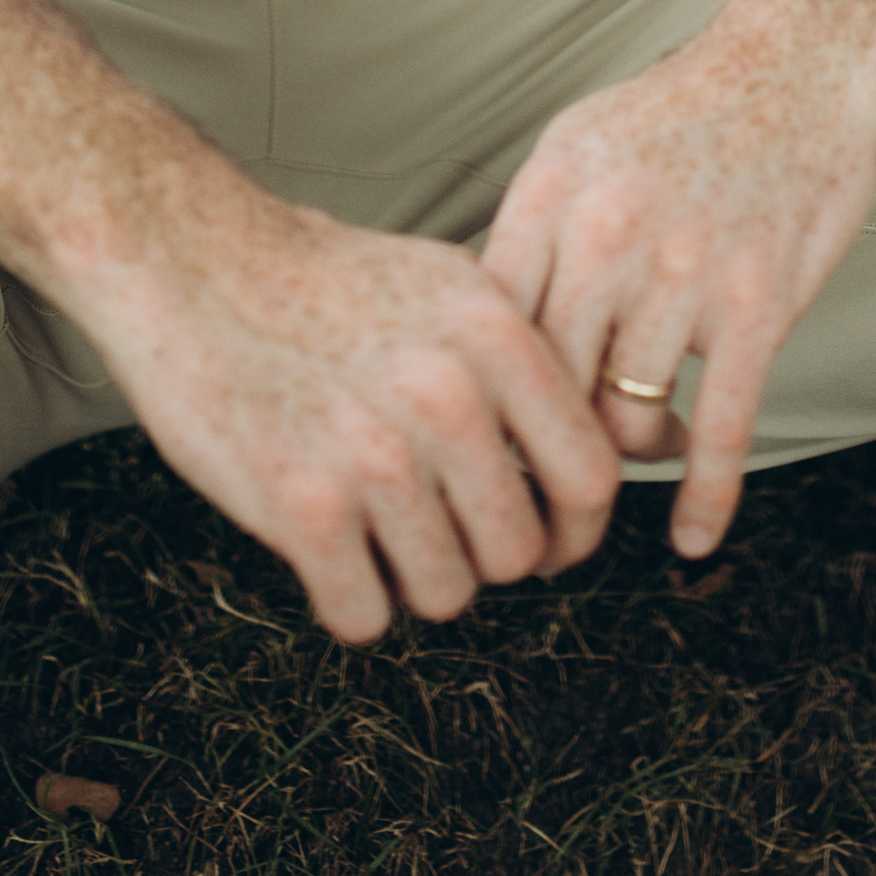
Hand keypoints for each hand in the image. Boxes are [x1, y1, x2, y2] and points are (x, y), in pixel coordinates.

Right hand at [61, 155, 619, 643]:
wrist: (196, 261)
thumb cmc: (335, 284)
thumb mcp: (459, 291)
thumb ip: (550, 365)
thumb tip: (680, 436)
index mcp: (497, 336)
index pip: (592, 478)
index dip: (577, 530)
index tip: (546, 541)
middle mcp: (448, 394)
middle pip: (519, 551)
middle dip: (485, 557)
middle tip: (437, 527)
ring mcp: (374, 453)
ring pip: (445, 593)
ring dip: (412, 578)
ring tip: (375, 524)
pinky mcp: (300, 505)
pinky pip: (363, 615)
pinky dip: (348, 599)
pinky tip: (327, 549)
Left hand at [481, 0, 875, 560]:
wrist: (799, 65)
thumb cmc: (680, 114)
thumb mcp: (578, 146)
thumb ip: (529, 237)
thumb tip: (477, 343)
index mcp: (551, 193)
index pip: (488, 331)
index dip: (480, 405)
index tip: (476, 452)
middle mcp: (607, 233)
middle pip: (548, 389)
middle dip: (541, 463)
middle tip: (541, 508)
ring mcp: (684, 270)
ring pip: (626, 418)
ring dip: (629, 459)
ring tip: (634, 463)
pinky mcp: (757, 302)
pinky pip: (721, 427)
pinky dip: (707, 498)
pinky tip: (694, 539)